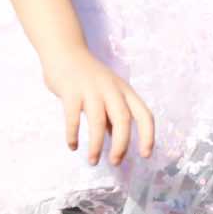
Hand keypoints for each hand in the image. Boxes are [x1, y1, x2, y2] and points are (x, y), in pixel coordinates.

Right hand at [40, 48, 155, 165]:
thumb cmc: (88, 76)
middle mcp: (110, 88)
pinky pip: (72, 117)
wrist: (64, 51)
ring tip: (93, 160)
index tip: (145, 155)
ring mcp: (90, 88)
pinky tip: (73, 146)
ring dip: (96, 144)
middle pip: (123, 119)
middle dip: (121, 144)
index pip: (144, 114)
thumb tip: (117, 143)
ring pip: (98, 120)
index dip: (148, 135)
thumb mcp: (108, 93)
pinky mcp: (70, 90)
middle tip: (115, 162)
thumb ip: (112, 116)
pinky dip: (73, 134)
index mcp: (124, 90)